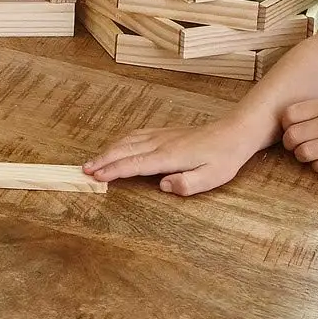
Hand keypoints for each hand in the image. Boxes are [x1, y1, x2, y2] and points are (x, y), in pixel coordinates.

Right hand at [84, 117, 265, 195]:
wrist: (232, 132)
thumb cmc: (223, 158)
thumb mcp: (212, 178)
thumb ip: (186, 184)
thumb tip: (163, 186)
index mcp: (169, 156)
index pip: (134, 164)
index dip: (113, 170)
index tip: (96, 176)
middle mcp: (160, 143)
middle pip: (124, 150)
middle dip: (103, 160)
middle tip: (84, 170)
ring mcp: (160, 135)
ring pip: (127, 140)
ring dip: (108, 150)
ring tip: (94, 161)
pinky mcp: (163, 132)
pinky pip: (135, 135)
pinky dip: (120, 142)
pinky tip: (116, 147)